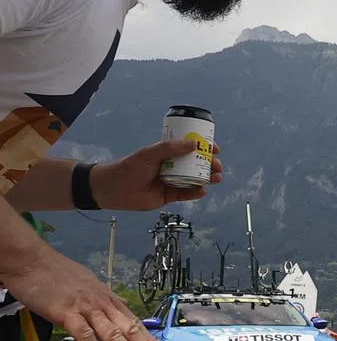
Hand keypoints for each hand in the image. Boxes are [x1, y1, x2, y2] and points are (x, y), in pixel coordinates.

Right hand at [0, 244, 166, 340]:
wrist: (31, 260)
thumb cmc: (56, 272)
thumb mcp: (89, 282)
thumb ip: (106, 297)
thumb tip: (122, 304)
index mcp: (106, 299)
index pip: (133, 322)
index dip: (149, 339)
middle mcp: (101, 304)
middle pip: (129, 329)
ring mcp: (85, 308)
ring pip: (113, 333)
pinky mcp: (66, 312)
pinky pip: (84, 332)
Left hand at [91, 139, 223, 210]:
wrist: (114, 189)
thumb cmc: (129, 167)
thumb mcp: (149, 153)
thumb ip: (170, 148)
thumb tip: (193, 145)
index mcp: (167, 153)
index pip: (189, 148)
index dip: (203, 147)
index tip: (214, 147)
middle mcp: (172, 166)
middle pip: (196, 164)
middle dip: (209, 164)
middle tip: (217, 165)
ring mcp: (172, 181)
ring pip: (194, 179)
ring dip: (207, 178)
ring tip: (216, 178)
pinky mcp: (170, 196)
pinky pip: (187, 194)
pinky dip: (196, 192)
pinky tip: (203, 190)